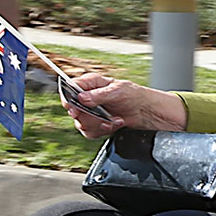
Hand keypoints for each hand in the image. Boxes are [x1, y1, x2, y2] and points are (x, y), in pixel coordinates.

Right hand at [67, 72, 186, 137]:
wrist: (145, 110)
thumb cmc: (134, 95)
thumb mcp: (117, 91)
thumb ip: (98, 95)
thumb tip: (82, 97)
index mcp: (91, 83)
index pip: (70, 88)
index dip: (69, 99)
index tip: (74, 107)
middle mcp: (88, 96)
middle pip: (73, 109)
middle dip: (88, 116)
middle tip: (101, 116)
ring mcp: (91, 110)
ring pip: (81, 123)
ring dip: (99, 124)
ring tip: (114, 119)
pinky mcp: (95, 122)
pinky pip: (89, 131)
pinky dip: (103, 130)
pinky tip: (114, 124)